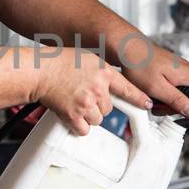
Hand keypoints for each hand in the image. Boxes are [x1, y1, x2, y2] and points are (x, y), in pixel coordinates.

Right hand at [34, 49, 151, 135]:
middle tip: (83, 96)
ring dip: (89, 116)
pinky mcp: (74, 115)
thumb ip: (103, 72)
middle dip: (98, 106)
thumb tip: (112, 84)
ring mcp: (86, 103)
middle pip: (108, 109)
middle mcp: (98, 88)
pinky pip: (84, 129)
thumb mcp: (89, 58)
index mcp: (104, 72)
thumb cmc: (60, 62)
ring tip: (75, 103)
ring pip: (98, 120)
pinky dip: (79, 126)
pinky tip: (71, 115)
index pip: (128, 89)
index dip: (139, 99)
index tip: (148, 105)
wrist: (40, 71)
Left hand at [114, 39, 188, 117]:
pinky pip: (171, 85)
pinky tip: (151, 92)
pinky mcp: (167, 69)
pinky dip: (162, 92)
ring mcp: (177, 68)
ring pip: (180, 91)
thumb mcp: (158, 88)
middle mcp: (186, 69)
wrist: (126, 47)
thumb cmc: (140, 63)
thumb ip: (177, 100)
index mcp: (188, 74)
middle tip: (163, 107)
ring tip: (154, 99)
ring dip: (168, 99)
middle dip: (179, 105)